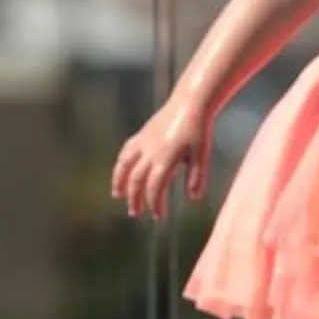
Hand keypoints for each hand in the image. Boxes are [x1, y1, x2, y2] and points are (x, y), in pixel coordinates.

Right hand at [112, 101, 212, 218]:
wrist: (190, 103)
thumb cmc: (199, 130)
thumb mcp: (202, 155)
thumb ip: (197, 177)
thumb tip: (193, 198)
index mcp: (165, 159)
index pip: (154, 187)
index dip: (155, 204)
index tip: (159, 216)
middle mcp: (150, 152)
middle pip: (136, 180)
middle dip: (134, 198)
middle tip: (135, 213)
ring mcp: (143, 142)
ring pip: (125, 165)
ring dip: (120, 182)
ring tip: (117, 195)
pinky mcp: (142, 134)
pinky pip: (126, 152)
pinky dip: (121, 164)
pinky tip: (122, 171)